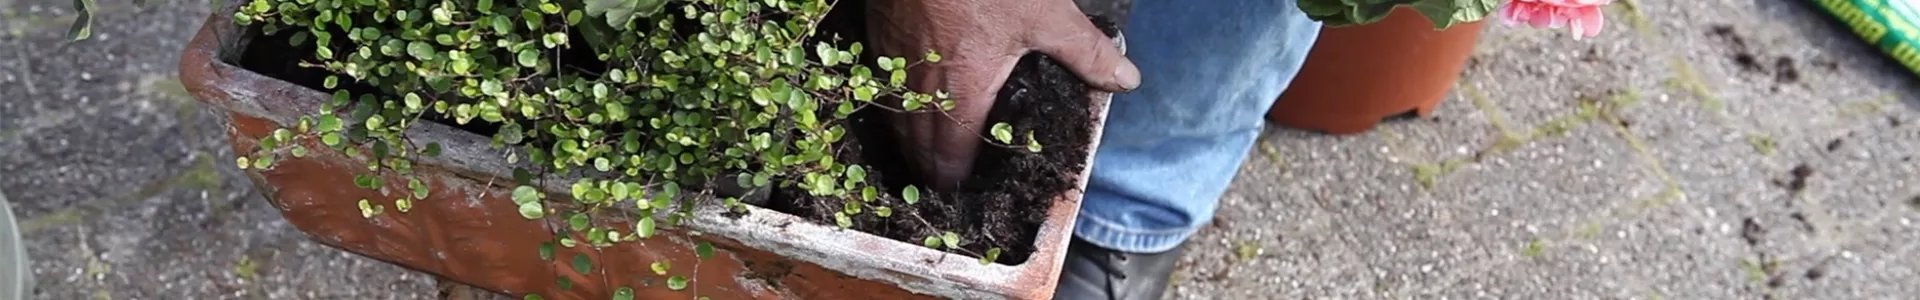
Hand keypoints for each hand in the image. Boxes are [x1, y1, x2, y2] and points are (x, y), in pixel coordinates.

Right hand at [865, 0, 1138, 190]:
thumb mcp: (1046, 14)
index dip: (954, 178)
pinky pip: (883, 82)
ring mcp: (893, 61)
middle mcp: (921, 87)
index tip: (960, 190)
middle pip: (917, 144)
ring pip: (897, 114)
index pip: (950, 156)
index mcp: (961, 93)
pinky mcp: (879, 33)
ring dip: (909, 136)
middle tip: (942, 180)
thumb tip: (1125, 78)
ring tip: (923, 146)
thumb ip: (1084, 51)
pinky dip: (895, 98)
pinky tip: (906, 91)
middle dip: (929, 166)